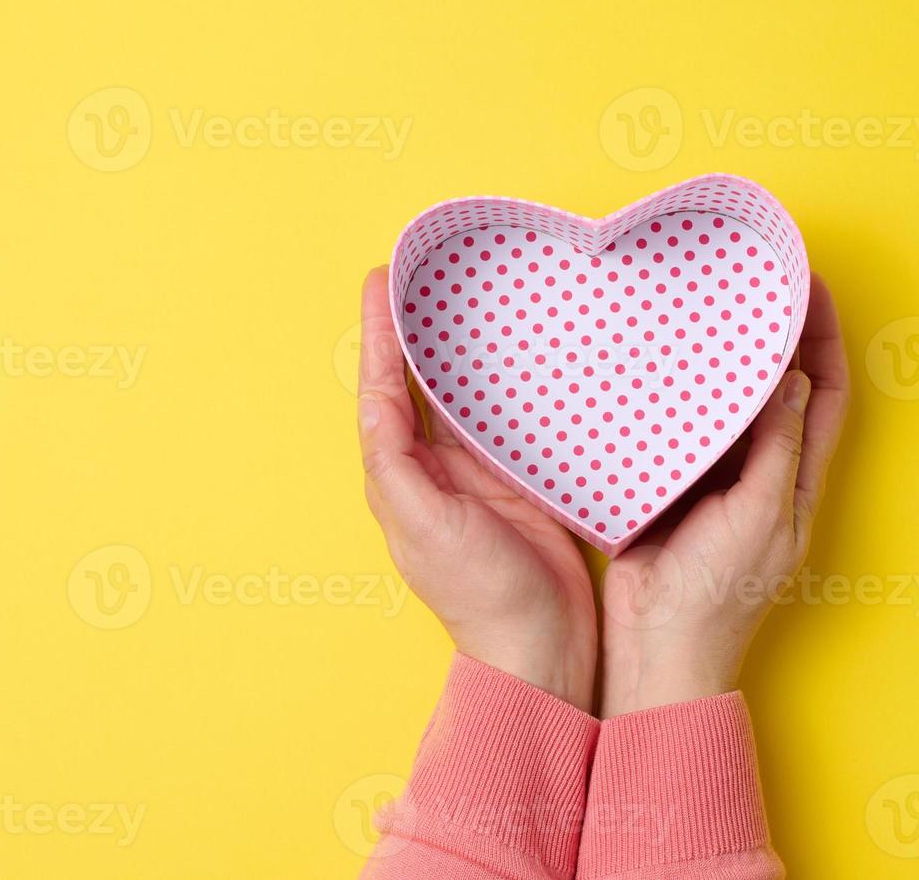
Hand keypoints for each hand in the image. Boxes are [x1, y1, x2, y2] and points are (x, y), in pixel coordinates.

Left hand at [357, 267, 596, 710]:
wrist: (542, 644)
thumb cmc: (481, 595)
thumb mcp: (426, 528)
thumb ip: (397, 467)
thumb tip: (376, 403)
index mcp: (402, 476)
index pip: (384, 391)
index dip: (379, 335)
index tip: (381, 281)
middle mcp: (436, 469)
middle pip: (418, 385)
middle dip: (414, 330)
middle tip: (419, 274)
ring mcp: (479, 474)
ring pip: (461, 397)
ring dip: (456, 349)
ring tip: (461, 298)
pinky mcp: (521, 480)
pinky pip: (506, 420)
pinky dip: (503, 385)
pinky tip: (517, 359)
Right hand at [598, 275, 849, 716]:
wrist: (656, 643)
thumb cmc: (719, 592)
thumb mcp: (762, 515)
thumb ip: (778, 448)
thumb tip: (794, 381)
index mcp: (796, 479)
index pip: (827, 394)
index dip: (825, 339)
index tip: (811, 286)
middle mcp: (760, 471)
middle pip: (778, 390)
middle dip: (774, 337)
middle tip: (756, 283)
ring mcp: (714, 478)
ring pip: (728, 404)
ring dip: (724, 362)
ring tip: (710, 309)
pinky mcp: (669, 484)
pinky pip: (680, 427)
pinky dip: (677, 395)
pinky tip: (662, 365)